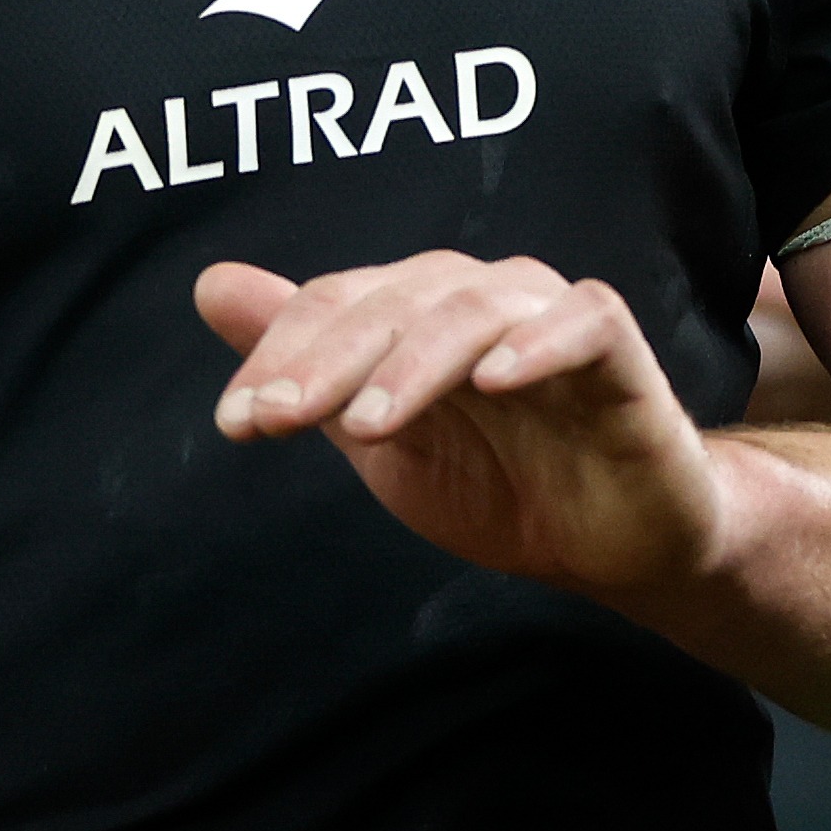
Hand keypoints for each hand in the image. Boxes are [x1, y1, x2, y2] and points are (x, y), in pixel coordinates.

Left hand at [199, 251, 739, 596]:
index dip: (281, 354)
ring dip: (412, 362)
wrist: (613, 546)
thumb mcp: (381, 434)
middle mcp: (483, 295)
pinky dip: (535, 343)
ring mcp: (552, 317)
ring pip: (473, 308)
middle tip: (278, 418)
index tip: (236, 422)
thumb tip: (210, 284)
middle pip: (397, 300)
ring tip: (365, 425)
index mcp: (420, 308)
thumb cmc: (501, 481)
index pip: (338, 303)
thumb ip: (306, 365)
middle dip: (328, 360)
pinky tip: (493, 379)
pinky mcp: (620, 352)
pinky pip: (583, 321)